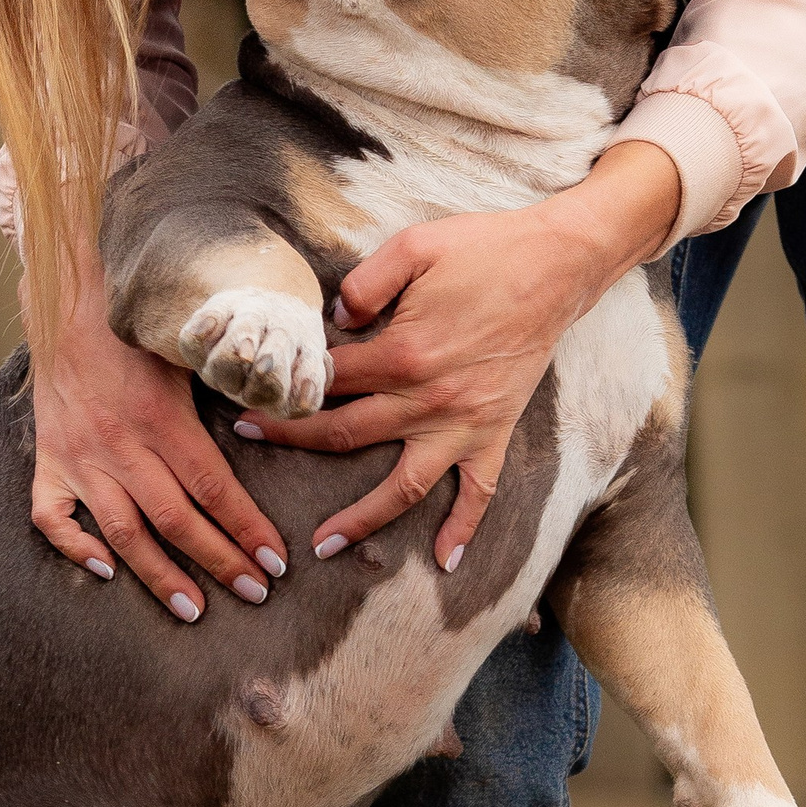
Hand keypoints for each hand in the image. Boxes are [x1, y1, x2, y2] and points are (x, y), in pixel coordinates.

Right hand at [29, 271, 291, 621]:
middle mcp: (119, 445)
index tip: (276, 561)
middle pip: (175, 520)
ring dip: (159, 576)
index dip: (247, 528)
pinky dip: (75, 548)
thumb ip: (229, 388)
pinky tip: (104, 571)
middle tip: (255, 593)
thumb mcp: (189, 352)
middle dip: (220, 562)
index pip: (213, 487)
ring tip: (193, 609)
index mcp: (161, 418)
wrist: (64, 301)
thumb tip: (285, 414)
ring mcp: (78, 457)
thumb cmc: (139, 327)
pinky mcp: (47, 460)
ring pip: (121, 532)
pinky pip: (52, 517)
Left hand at [238, 142, 680, 569]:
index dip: (287, 382)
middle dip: (291, 439)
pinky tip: (444, 560)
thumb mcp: (414, 246)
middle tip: (247, 440)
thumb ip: (364, 282)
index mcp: (404, 353)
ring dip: (363, 518)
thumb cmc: (485, 249)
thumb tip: (332, 319)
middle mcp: (431, 399)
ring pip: (405, 485)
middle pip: (345, 433)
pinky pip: (480, 491)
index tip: (251, 385)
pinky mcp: (495, 430)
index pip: (328, 379)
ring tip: (324, 546)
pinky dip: (463, 528)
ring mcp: (465, 422)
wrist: (559, 263)